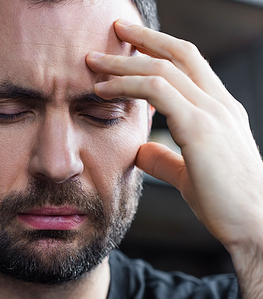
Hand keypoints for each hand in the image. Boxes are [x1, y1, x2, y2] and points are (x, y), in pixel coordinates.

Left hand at [85, 19, 262, 249]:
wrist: (256, 227)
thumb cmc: (225, 203)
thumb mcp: (189, 173)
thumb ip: (165, 158)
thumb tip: (140, 149)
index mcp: (220, 110)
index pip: (189, 64)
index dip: (160, 48)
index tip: (131, 42)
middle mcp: (219, 104)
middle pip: (178, 54)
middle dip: (143, 39)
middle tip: (114, 29)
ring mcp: (213, 113)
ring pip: (163, 69)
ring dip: (124, 62)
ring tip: (93, 61)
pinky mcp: (201, 128)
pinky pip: (158, 92)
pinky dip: (127, 85)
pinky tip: (102, 90)